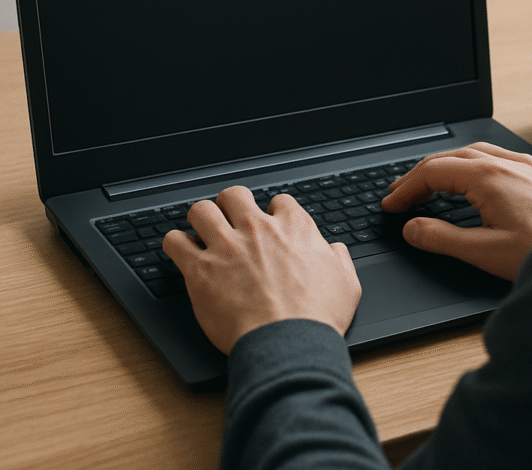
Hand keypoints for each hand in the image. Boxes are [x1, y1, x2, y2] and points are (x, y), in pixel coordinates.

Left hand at [162, 186, 361, 354]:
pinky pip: (175, 242)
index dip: (273, 213)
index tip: (269, 225)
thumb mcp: (347, 283)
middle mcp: (258, 229)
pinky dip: (175, 245)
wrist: (288, 344)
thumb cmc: (317, 318)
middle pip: (234, 195)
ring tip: (202, 232)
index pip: (279, 201)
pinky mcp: (200, 270)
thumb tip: (334, 250)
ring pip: (201, 210)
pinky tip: (181, 253)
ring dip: (201, 220)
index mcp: (295, 228)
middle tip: (230, 222)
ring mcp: (227, 247)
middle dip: (231, 205)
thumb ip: (340, 259)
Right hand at [381, 142, 531, 280]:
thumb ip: (442, 239)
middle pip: (449, 158)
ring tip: (428, 183)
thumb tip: (412, 228)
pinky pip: (495, 156)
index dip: (405, 188)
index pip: (432, 172)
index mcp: (488, 177)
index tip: (391, 204)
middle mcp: (505, 164)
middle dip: (419, 175)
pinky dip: (470, 163)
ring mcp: (523, 166)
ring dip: (444, 166)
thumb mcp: (487, 252)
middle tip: (400, 194)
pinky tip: (473, 176)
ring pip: (472, 153)